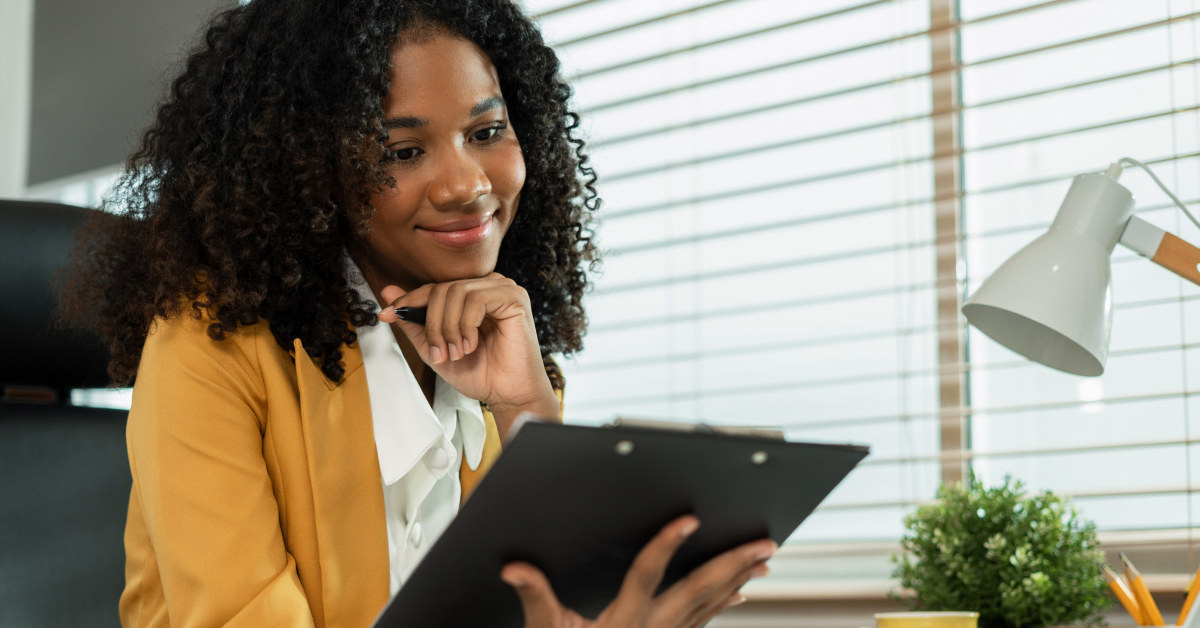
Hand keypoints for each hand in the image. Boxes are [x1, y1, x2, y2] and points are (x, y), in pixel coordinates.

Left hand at [377, 273, 558, 435]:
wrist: (507, 394)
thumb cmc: (479, 373)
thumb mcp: (435, 348)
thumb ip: (414, 322)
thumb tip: (388, 292)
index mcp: (471, 294)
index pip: (434, 288)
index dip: (408, 301)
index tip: (386, 315)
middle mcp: (488, 286)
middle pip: (442, 289)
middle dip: (433, 325)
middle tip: (441, 353)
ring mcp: (503, 288)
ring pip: (456, 292)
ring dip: (449, 328)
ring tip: (457, 352)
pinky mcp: (515, 297)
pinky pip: (476, 299)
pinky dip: (467, 325)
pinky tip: (472, 345)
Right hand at [501, 516, 774, 627]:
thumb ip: (535, 598)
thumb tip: (515, 569)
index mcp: (624, 621)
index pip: (647, 575)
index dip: (667, 545)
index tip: (688, 521)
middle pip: (699, 590)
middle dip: (732, 564)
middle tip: (761, 543)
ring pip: (711, 604)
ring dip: (738, 578)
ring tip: (762, 557)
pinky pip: (705, 620)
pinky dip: (725, 601)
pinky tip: (740, 590)